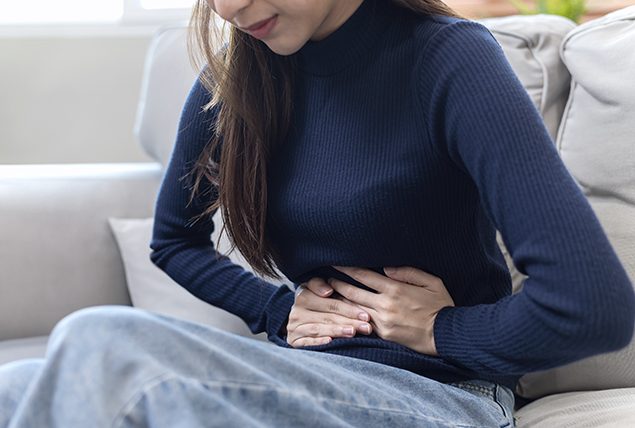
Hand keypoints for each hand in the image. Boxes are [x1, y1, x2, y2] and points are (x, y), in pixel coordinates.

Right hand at [286, 277, 372, 347]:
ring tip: (353, 332)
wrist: (298, 322)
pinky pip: (306, 341)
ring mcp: (294, 326)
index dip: (349, 308)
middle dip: (350, 321)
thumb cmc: (316, 305)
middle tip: (366, 326)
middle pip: (328, 316)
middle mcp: (297, 310)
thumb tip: (328, 290)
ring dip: (337, 331)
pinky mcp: (293, 340)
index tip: (365, 314)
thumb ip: (322, 285)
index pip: (330, 302)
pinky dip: (318, 342)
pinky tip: (330, 342)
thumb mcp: (317, 290)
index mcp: (304, 295)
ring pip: (318, 328)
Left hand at [329, 266, 454, 355]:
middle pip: (352, 292)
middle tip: (325, 278)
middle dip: (337, 283)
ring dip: (340, 301)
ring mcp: (382, 322)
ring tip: (329, 294)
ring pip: (353, 309)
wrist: (446, 335)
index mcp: (395, 289)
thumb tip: (387, 268)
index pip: (364, 275)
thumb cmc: (441, 306)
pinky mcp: (383, 335)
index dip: (347, 268)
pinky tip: (343, 313)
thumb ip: (408, 272)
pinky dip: (351, 317)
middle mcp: (384, 305)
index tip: (336, 262)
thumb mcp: (431, 282)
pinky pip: (362, 324)